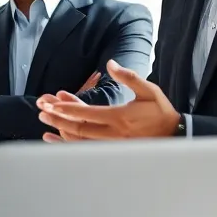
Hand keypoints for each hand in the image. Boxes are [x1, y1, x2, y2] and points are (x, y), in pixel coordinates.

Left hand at [36, 60, 179, 141]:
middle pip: (79, 128)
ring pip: (80, 141)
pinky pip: (85, 150)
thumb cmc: (161, 112)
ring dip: (61, 132)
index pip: (87, 114)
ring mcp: (111, 146)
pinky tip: (56, 140)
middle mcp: (113, 134)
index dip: (68, 109)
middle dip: (58, 120)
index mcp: (120, 117)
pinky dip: (68, 146)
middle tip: (41, 112)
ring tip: (45, 124)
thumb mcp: (149, 91)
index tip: (52, 104)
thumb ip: (129, 77)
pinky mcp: (111, 152)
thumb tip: (111, 64)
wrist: (175, 136)